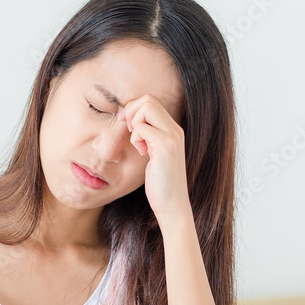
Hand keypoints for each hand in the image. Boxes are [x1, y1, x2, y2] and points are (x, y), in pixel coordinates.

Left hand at [117, 95, 191, 224]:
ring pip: (146, 107)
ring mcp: (172, 137)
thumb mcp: (153, 155)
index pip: (151, 102)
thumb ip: (147, 137)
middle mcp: (175, 130)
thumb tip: (129, 121)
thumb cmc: (160, 183)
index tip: (128, 128)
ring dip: (134, 123)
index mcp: (173, 130)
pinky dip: (135, 138)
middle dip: (131, 112)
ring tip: (138, 142)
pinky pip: (142, 128)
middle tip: (129, 132)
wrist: (173, 205)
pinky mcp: (166, 147)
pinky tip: (142, 153)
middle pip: (148, 100)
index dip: (134, 110)